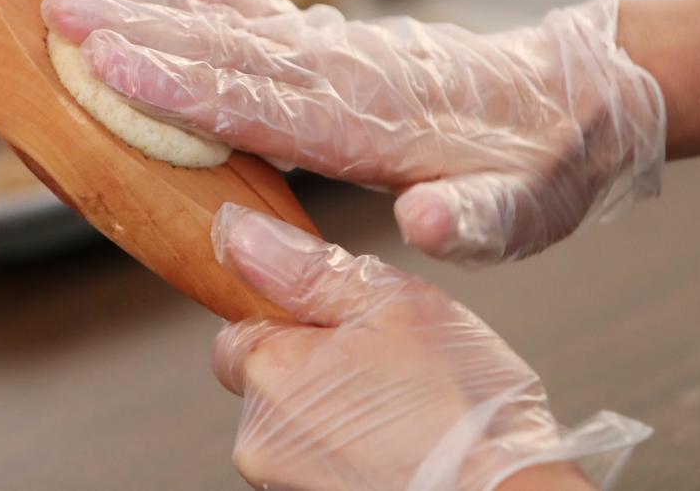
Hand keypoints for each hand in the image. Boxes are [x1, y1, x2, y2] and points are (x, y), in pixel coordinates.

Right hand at [42, 0, 665, 262]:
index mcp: (378, 125)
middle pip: (233, 55)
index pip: (267, 106)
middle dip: (144, 35)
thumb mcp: (530, 211)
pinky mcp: (349, 49)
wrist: (576, 98)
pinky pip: (274, 19)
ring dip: (161, 11)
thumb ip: (478, 219)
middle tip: (59, 11)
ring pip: (239, 30)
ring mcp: (347, 55)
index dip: (186, 88)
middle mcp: (350, 77)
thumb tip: (423, 223)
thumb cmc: (545, 164)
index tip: (110, 64)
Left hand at [208, 203, 649, 489]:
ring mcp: (286, 483)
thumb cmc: (460, 409)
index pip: (238, 331)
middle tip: (386, 365)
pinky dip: (355, 453)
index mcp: (270, 371)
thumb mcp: (391, 303)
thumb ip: (306, 267)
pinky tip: (404, 447)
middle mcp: (261, 439)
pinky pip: (323, 464)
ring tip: (405, 412)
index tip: (338, 325)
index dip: (291, 320)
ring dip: (338, 413)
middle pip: (271, 383)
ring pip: (301, 427)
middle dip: (317, 369)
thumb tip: (239, 233)